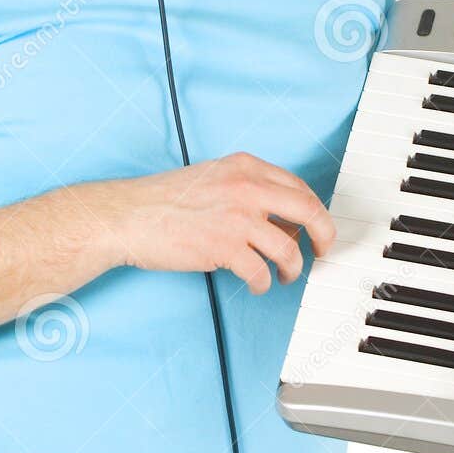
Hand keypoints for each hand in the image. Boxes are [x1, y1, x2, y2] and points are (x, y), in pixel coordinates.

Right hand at [103, 152, 335, 294]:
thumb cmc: (164, 200)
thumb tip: (278, 216)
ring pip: (288, 249)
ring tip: (284, 276)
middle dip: (324, 236)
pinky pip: (261, 273)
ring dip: (292, 268)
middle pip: (309, 211)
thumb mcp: (213, 176)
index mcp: (245, 167)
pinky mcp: (224, 247)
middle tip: (322, 252)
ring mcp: (237, 218)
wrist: (129, 215)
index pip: (299, 186)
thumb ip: (246, 187)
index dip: (314, 210)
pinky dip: (263, 284)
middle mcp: (247, 188)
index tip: (315, 227)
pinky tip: (256, 285)